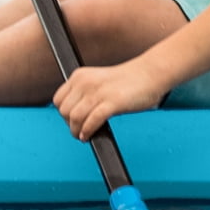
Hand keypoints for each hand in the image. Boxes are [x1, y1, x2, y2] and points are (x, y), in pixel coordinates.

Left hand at [53, 58, 167, 138]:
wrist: (150, 73)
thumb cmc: (129, 80)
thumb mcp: (98, 81)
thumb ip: (85, 93)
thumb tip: (74, 117)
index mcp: (80, 76)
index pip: (58, 100)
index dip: (63, 114)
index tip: (71, 121)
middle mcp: (86, 82)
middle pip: (64, 111)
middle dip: (69, 125)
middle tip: (79, 130)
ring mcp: (98, 92)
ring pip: (75, 118)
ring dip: (77, 131)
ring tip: (83, 135)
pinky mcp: (112, 102)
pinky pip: (92, 121)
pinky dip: (88, 132)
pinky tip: (89, 136)